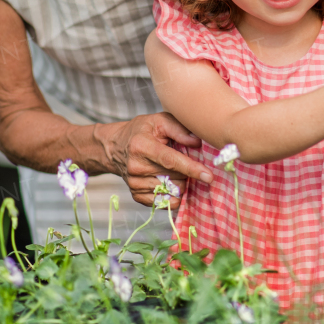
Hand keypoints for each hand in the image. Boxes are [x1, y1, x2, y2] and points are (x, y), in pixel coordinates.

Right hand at [95, 112, 212, 207]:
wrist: (114, 147)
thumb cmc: (141, 131)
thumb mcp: (159, 120)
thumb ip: (179, 129)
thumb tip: (198, 143)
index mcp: (141, 146)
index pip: (170, 160)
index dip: (191, 168)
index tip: (209, 176)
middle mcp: (136, 167)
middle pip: (175, 177)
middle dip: (187, 171)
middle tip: (183, 160)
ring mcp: (135, 183)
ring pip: (172, 191)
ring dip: (181, 182)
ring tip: (173, 169)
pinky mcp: (136, 195)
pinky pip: (164, 203)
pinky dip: (173, 194)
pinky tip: (170, 181)